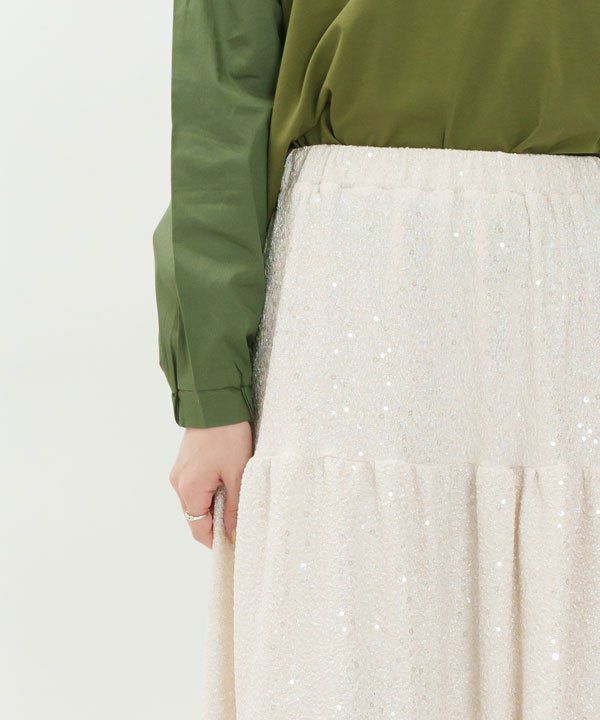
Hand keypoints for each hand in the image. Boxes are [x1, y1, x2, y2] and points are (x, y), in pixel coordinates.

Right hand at [169, 422, 252, 547]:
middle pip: (195, 517)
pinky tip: (227, 487)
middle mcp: (178, 483)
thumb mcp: (237, 473)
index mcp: (189, 490)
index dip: (215, 541)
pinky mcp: (185, 463)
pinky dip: (209, 493)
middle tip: (239, 525)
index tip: (233, 545)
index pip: (198, 530)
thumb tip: (232, 532)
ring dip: (213, 507)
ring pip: (195, 502)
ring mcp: (179, 473)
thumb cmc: (228, 437)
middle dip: (216, 524)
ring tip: (236, 503)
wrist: (215, 403)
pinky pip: (195, 488)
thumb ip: (234, 506)